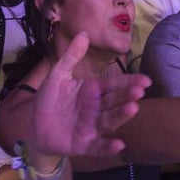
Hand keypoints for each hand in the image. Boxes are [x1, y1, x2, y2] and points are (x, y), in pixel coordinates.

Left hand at [30, 33, 148, 159]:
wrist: (34, 125)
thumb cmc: (49, 98)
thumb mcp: (58, 75)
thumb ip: (71, 56)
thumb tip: (83, 33)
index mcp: (92, 90)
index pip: (113, 84)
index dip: (129, 82)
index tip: (146, 80)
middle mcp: (96, 108)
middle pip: (114, 101)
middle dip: (127, 96)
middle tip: (140, 91)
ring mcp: (92, 127)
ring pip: (109, 121)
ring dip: (121, 116)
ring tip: (133, 108)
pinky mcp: (84, 144)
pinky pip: (98, 146)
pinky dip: (108, 146)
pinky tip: (119, 144)